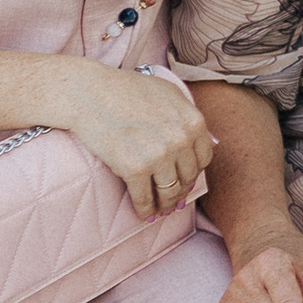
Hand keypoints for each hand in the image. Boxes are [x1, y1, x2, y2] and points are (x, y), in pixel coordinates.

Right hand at [67, 65, 216, 220]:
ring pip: (169, 191)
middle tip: (173, 198)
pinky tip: (143, 213)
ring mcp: (159, 156)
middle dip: (181, 190)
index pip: (204, 158)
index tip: (186, 177)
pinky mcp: (134, 169)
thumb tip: (211, 141)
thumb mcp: (171, 94)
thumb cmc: (128, 90)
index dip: (194, 171)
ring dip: (165, 204)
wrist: (91, 94)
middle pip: (188, 177)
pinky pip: (144, 197)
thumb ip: (189, 116)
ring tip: (160, 209)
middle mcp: (181, 140)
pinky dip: (144, 209)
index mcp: (193, 121)